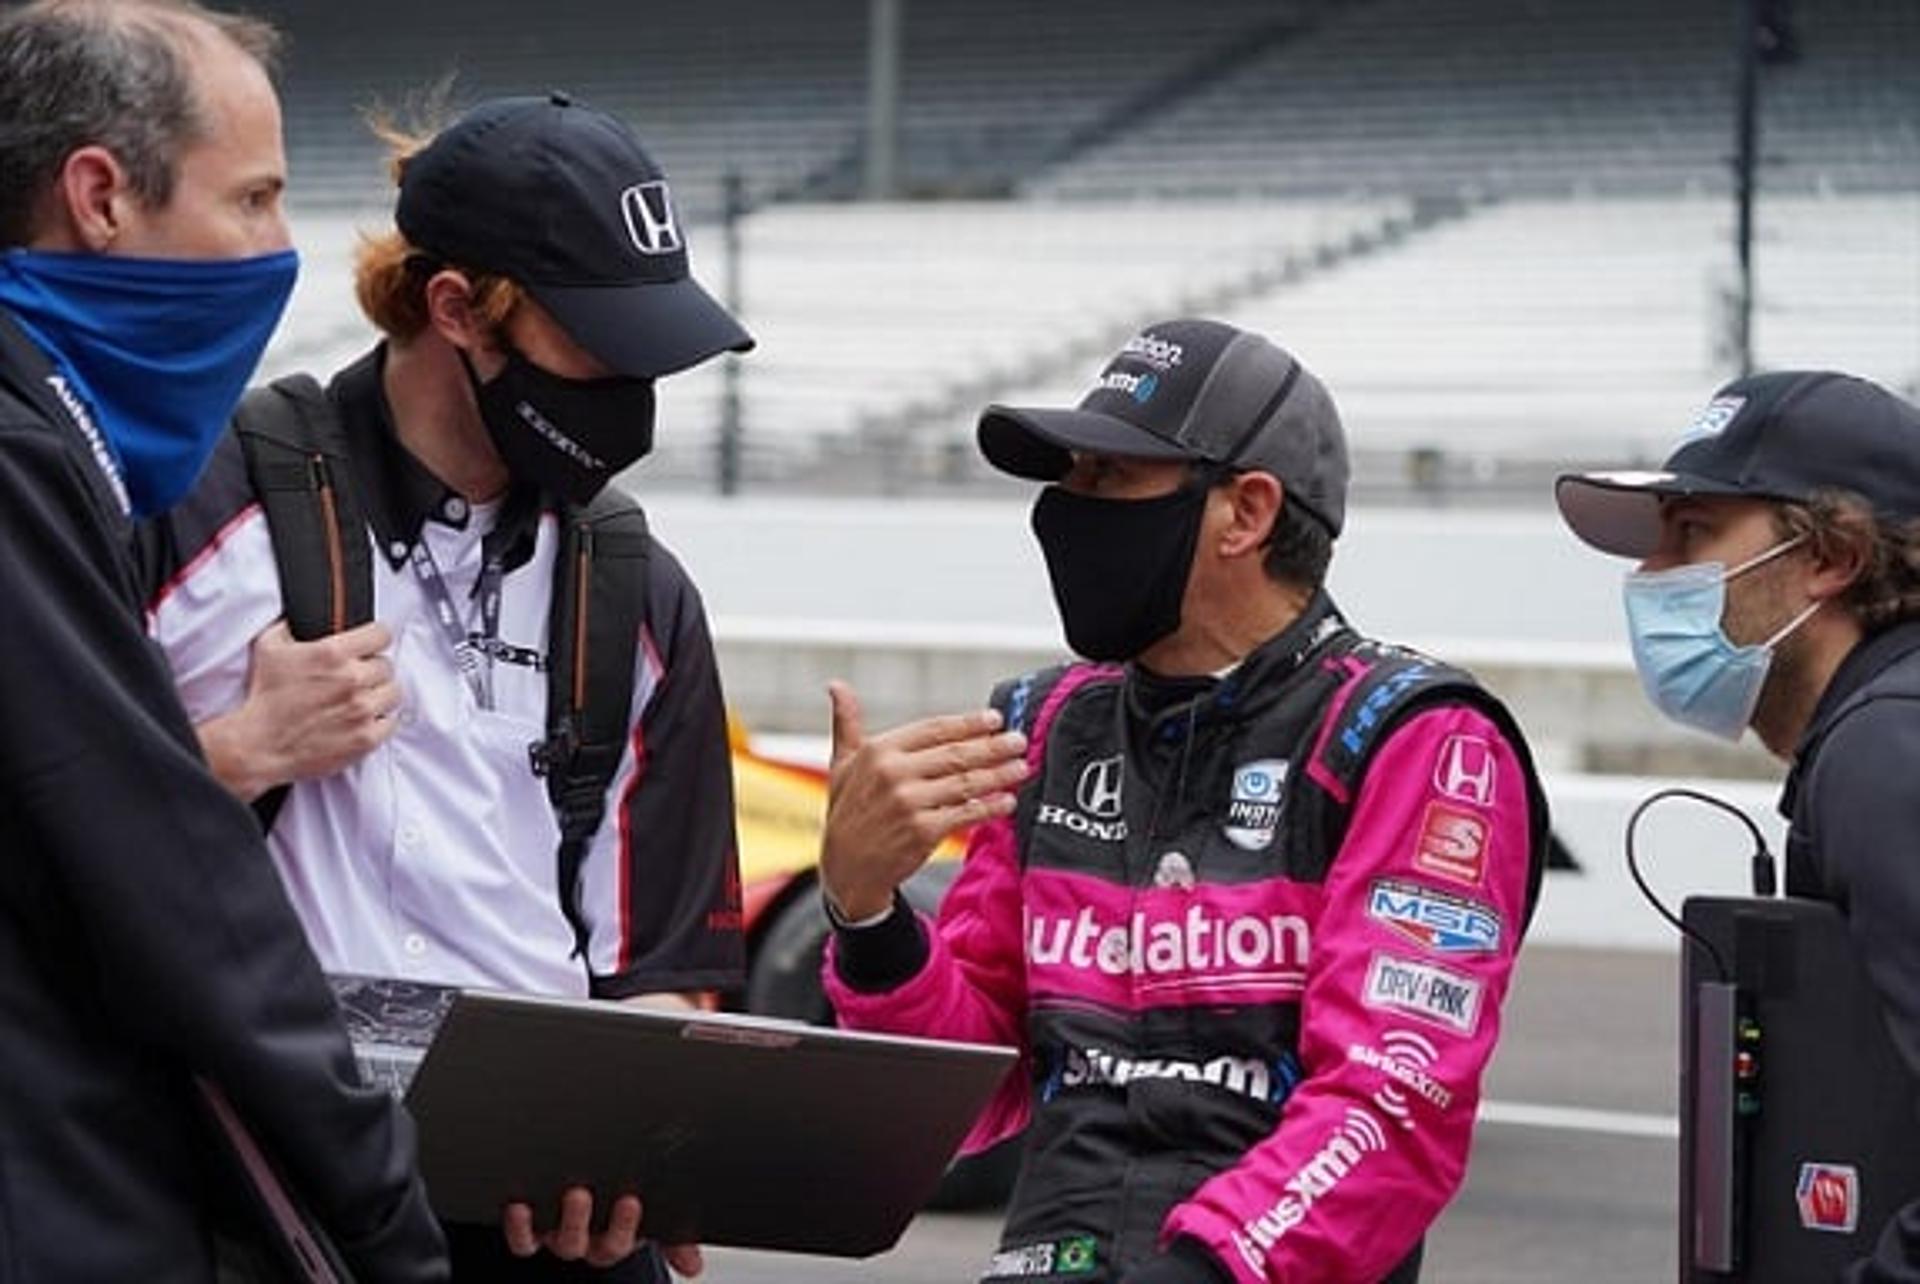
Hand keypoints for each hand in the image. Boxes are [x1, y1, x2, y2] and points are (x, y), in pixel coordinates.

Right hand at [196, 620, 399, 800]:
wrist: (260, 745)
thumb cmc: (265, 698)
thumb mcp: (269, 647)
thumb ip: (291, 625)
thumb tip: (304, 616)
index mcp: (332, 653)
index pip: (381, 634)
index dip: (375, 638)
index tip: (369, 645)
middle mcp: (352, 680)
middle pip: (387, 665)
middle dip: (372, 669)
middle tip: (356, 677)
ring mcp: (361, 710)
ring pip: (393, 692)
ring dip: (379, 694)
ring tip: (361, 698)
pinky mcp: (366, 737)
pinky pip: (391, 722)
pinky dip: (380, 721)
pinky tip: (362, 719)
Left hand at [502, 1189, 703, 1275]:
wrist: (578, 1184)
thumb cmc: (616, 1197)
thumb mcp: (650, 1215)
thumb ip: (674, 1237)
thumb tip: (694, 1267)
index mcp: (616, 1235)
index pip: (621, 1241)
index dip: (625, 1226)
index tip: (630, 1201)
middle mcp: (587, 1239)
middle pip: (587, 1244)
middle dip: (584, 1222)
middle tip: (582, 1194)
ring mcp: (558, 1235)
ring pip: (560, 1241)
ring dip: (561, 1223)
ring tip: (565, 1194)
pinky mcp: (529, 1230)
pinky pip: (523, 1240)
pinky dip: (519, 1227)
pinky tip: (519, 1206)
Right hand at [819, 680, 1027, 921]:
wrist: (846, 867)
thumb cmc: (848, 811)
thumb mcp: (843, 763)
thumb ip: (847, 722)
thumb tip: (836, 685)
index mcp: (879, 751)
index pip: (935, 729)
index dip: (968, 723)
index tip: (995, 719)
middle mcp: (894, 774)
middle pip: (956, 753)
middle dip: (994, 746)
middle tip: (1019, 740)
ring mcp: (910, 803)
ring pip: (965, 783)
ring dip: (999, 775)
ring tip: (1021, 767)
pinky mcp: (923, 831)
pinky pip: (965, 814)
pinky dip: (989, 807)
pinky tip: (1006, 801)